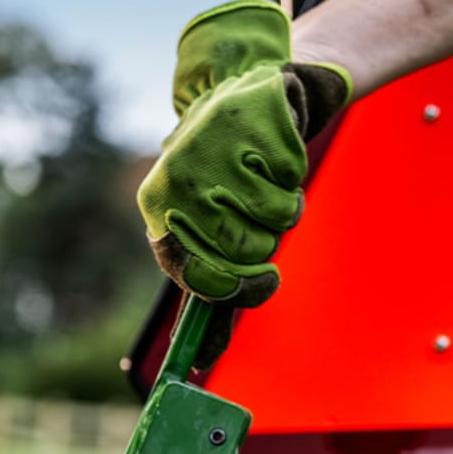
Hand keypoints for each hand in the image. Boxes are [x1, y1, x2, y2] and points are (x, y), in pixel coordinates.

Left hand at [137, 0, 350, 367]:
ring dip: (283, 204)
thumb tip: (201, 361)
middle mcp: (179, 177)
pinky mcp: (253, 122)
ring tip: (262, 174)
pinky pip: (294, 178)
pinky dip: (293, 169)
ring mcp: (214, 147)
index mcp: (159, 206)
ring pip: (279, 218)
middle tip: (253, 203)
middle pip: (249, 250)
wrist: (246, 92)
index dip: (234, 287)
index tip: (262, 278)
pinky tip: (272, 148)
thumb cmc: (227, 172)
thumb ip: (208, 280)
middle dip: (266, 237)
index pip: (197, 275)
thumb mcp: (204, 222)